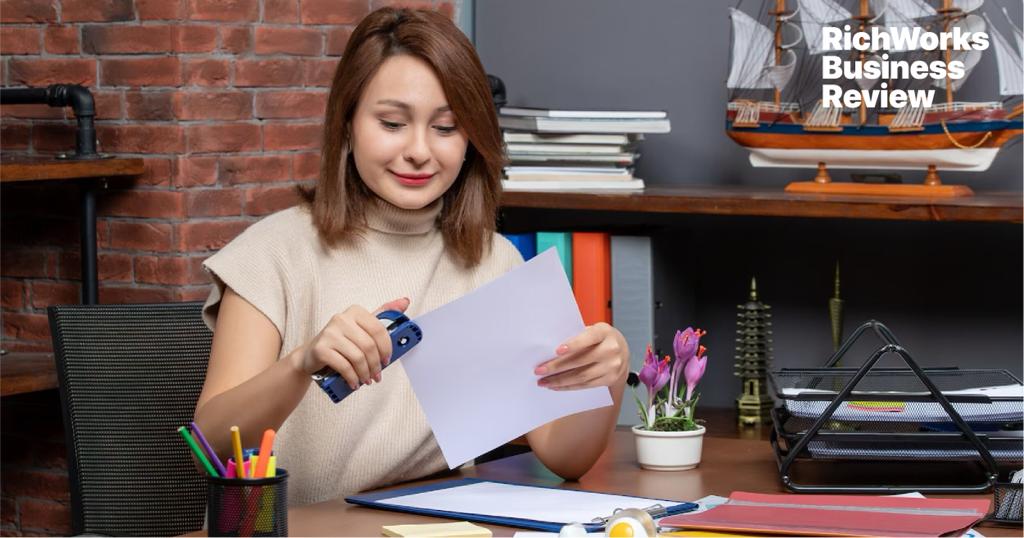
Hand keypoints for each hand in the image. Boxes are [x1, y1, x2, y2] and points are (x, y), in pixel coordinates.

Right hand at [293, 297, 409, 389]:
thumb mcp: (361, 327)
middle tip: (377, 376)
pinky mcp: (321, 349)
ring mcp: (329, 333)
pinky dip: (352, 378)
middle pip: (368, 346)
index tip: (387, 360)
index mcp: (355, 312)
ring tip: (366, 380)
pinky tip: (354, 383)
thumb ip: (382, 315)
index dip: (386, 348)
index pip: (378, 329)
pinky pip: (344, 366)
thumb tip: (405, 301)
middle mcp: (341, 319)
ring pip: (358, 357)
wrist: (311, 354)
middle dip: (375, 365)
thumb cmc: (341, 342)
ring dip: (365, 373)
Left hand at [534, 322, 628, 390]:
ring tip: (543, 382)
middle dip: (557, 367)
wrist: (622, 351)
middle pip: (580, 360)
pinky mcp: (610, 379)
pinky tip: (556, 386)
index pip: (588, 338)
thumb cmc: (599, 339)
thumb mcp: (592, 331)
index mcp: (604, 332)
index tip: (557, 351)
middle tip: (539, 370)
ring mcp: (612, 366)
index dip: (573, 344)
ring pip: (581, 376)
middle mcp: (611, 349)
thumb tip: (550, 350)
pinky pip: (586, 385)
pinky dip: (569, 386)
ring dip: (559, 380)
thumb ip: (577, 337)